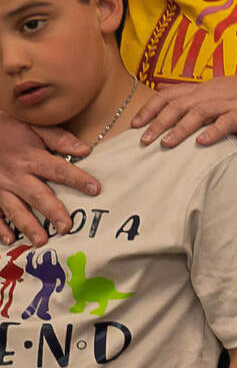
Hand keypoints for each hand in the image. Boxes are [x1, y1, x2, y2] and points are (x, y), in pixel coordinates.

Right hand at [0, 120, 102, 244]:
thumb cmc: (9, 128)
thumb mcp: (34, 127)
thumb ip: (59, 138)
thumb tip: (86, 149)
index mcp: (31, 158)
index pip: (59, 170)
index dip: (78, 179)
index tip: (95, 189)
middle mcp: (16, 175)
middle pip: (37, 195)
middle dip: (53, 212)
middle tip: (66, 227)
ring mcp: (1, 186)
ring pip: (15, 209)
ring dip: (28, 225)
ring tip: (42, 241)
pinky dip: (0, 227)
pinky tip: (10, 239)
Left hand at [134, 71, 236, 148]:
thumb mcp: (214, 87)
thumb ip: (189, 92)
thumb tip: (161, 92)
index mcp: (201, 89)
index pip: (168, 96)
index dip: (149, 109)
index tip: (133, 124)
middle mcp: (209, 94)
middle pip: (178, 106)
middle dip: (158, 122)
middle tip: (142, 139)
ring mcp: (226, 103)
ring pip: (197, 113)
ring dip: (179, 129)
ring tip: (166, 143)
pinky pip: (226, 122)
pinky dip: (213, 132)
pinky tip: (202, 142)